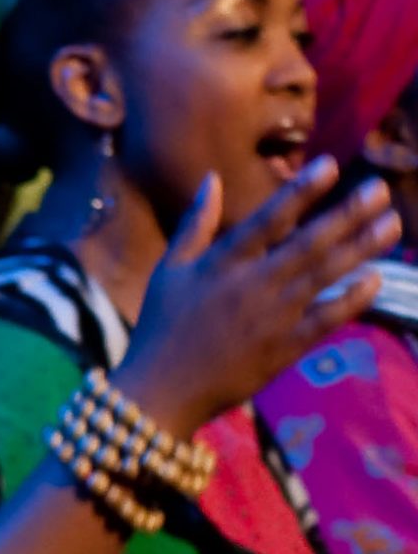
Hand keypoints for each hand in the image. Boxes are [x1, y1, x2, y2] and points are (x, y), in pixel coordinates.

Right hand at [118, 164, 398, 435]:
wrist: (164, 388)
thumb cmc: (162, 324)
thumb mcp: (169, 268)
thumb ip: (196, 223)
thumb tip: (211, 178)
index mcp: (221, 263)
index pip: (269, 219)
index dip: (301, 191)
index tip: (332, 165)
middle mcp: (251, 285)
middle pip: (308, 243)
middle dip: (347, 214)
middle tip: (379, 190)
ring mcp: (272, 317)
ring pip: (325, 276)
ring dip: (362, 248)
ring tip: (391, 224)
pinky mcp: (285, 347)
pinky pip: (327, 319)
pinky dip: (353, 298)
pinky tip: (376, 278)